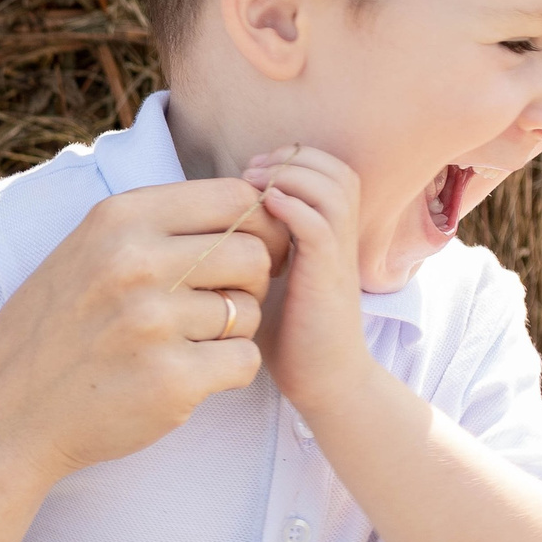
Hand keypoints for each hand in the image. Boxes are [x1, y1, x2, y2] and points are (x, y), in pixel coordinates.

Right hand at [0, 177, 280, 541]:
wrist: (5, 415)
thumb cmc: (51, 332)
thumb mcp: (83, 251)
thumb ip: (152, 227)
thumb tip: (250, 208)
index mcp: (117, 220)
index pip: (235, 198)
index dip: (257, 227)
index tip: (241, 254)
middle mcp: (134, 263)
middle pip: (253, 254)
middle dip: (249, 283)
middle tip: (218, 307)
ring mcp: (152, 322)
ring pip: (251, 311)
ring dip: (232, 332)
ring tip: (184, 344)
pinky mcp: (171, 380)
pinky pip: (245, 361)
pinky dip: (227, 372)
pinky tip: (186, 376)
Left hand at [244, 144, 378, 415]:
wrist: (323, 382)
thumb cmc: (285, 335)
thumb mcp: (263, 280)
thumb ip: (249, 249)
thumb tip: (202, 224)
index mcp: (328, 235)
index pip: (326, 171)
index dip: (289, 160)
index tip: (247, 174)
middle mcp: (339, 239)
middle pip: (335, 169)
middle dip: (291, 159)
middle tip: (251, 171)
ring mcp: (338, 256)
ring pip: (332, 188)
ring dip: (291, 176)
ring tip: (255, 184)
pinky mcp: (329, 278)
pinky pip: (320, 226)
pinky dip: (293, 208)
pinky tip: (264, 209)